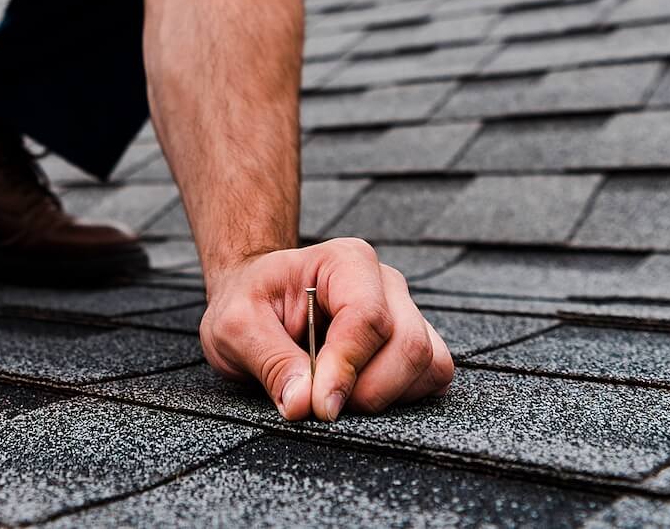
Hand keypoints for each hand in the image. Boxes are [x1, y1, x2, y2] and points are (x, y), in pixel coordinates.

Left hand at [200, 238, 452, 421]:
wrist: (259, 299)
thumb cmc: (249, 304)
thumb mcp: (237, 327)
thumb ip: (270, 362)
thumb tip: (304, 404)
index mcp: (345, 262)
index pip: (367, 318)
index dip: (346, 368)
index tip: (319, 406)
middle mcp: (386, 283)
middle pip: (409, 344)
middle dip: (369, 390)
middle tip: (323, 406)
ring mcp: (406, 312)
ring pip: (429, 363)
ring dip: (388, 396)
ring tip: (339, 396)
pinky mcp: (414, 343)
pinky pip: (432, 376)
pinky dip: (403, 397)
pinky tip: (360, 394)